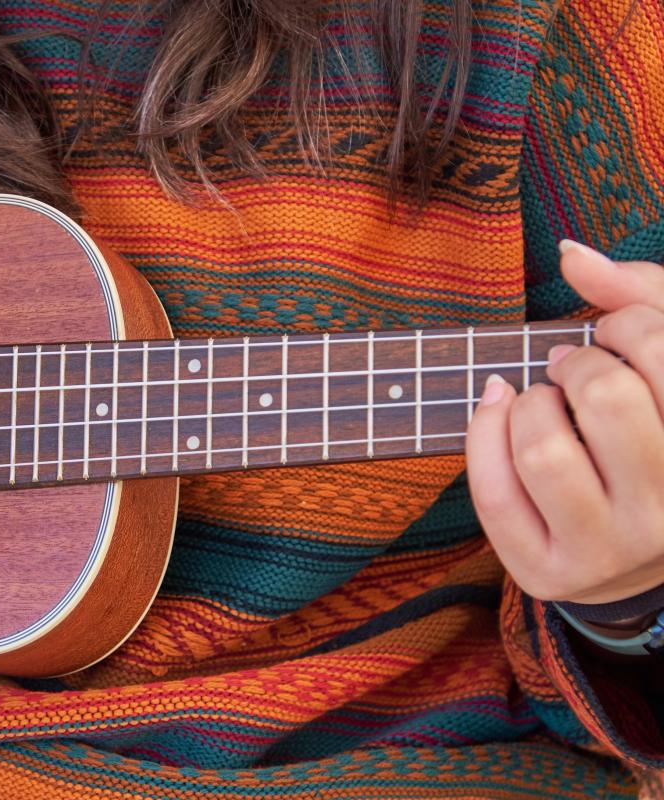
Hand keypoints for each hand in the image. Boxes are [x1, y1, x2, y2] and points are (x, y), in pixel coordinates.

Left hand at [467, 241, 663, 603]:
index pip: (661, 352)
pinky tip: (500, 410)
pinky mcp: (550, 572)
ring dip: (529, 405)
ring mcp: (612, 551)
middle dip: (577, 364)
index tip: (616, 336)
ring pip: (543, 450)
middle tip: (573, 369)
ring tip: (544, 403)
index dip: (625, 325)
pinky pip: (494, 493)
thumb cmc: (654, 437)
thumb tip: (572, 253)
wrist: (641, 551)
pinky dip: (482, 435)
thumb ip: (636, 298)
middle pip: (606, 399)